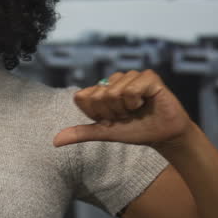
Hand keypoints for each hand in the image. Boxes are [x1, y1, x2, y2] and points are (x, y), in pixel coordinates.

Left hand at [53, 70, 192, 147]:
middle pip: (98, 96)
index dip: (95, 114)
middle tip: (127, 115)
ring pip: (113, 93)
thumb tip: (55, 142)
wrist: (163, 135)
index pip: (82, 97)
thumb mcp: (105, 133)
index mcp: (101, 90)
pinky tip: (145, 103)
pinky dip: (136, 102)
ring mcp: (131, 75)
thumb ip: (81, 133)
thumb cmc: (135, 131)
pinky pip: (131, 89)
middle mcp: (114, 80)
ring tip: (136, 110)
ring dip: (125, 109)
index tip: (111, 120)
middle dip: (111, 113)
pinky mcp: (148, 76)